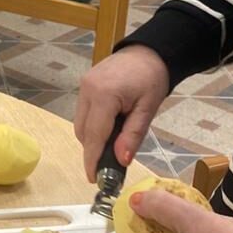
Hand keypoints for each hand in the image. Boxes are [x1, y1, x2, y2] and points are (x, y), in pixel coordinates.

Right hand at [74, 44, 169, 181]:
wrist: (148, 52)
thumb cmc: (152, 79)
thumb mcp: (147, 109)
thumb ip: (132, 136)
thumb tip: (121, 161)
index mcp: (104, 95)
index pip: (95, 135)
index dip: (92, 160)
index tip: (93, 179)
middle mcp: (87, 90)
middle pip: (83, 131)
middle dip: (93, 151)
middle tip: (108, 168)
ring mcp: (83, 86)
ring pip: (80, 124)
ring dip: (92, 139)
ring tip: (111, 147)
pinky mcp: (84, 85)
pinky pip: (83, 113)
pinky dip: (92, 127)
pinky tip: (108, 130)